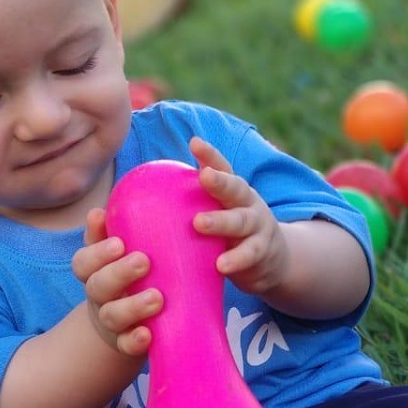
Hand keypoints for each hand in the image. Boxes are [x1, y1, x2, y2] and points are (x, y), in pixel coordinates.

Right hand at [72, 208, 162, 355]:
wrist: (133, 319)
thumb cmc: (132, 273)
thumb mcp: (122, 249)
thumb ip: (116, 227)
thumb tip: (100, 209)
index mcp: (96, 270)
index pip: (84, 261)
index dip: (98, 253)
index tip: (119, 242)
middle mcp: (99, 295)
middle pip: (98, 285)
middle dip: (119, 273)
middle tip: (144, 261)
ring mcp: (112, 321)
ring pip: (112, 315)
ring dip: (132, 306)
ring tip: (157, 298)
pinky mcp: (126, 342)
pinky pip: (125, 345)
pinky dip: (134, 341)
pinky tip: (148, 335)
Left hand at [189, 136, 290, 295]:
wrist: (271, 261)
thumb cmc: (229, 234)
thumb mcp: (216, 214)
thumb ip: (189, 206)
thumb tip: (136, 201)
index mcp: (232, 191)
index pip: (222, 168)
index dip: (210, 155)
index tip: (194, 143)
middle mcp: (247, 203)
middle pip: (235, 188)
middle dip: (220, 181)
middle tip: (205, 175)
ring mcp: (257, 226)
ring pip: (241, 221)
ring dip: (221, 221)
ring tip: (199, 223)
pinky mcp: (261, 252)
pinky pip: (249, 255)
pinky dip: (236, 259)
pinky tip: (220, 265)